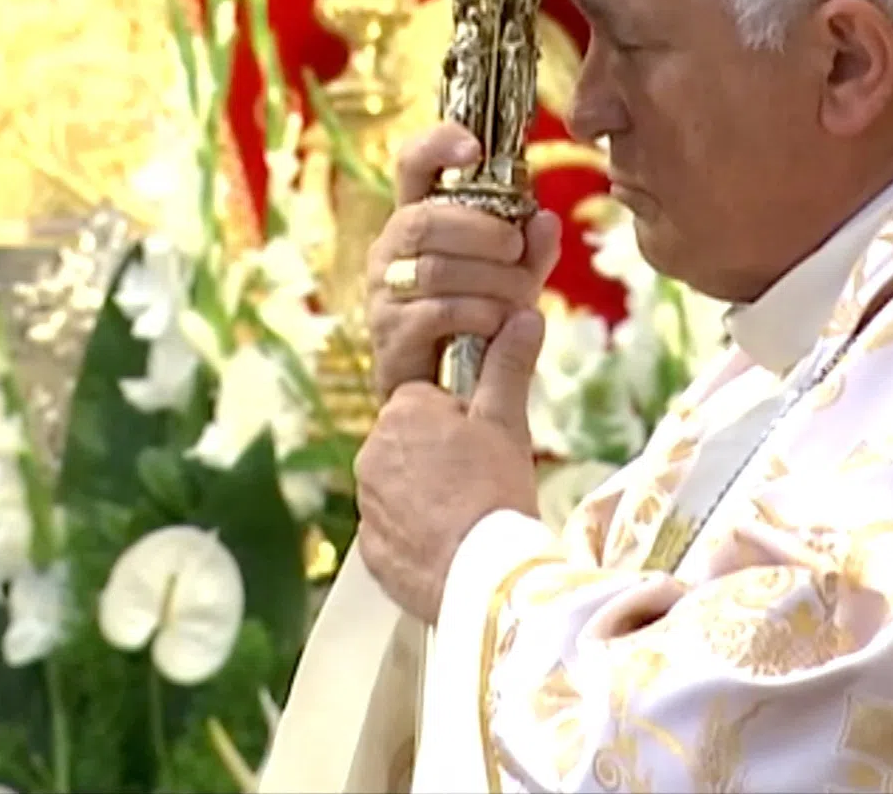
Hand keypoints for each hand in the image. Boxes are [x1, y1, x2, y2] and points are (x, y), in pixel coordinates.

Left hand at [355, 308, 544, 622]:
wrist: (484, 577)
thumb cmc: (497, 489)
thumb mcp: (508, 420)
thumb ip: (509, 364)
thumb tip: (526, 314)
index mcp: (402, 412)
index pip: (427, 399)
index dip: (461, 417)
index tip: (484, 440)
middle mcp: (371, 453)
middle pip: (411, 440)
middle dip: (440, 452)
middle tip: (481, 476)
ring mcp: (366, 505)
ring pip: (400, 484)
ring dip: (426, 491)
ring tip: (469, 511)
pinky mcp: (369, 549)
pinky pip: (393, 528)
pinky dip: (416, 532)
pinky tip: (450, 541)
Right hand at [366, 122, 560, 399]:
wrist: (452, 392)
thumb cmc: (479, 321)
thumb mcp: (516, 278)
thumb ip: (533, 250)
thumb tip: (546, 220)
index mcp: (421, 218)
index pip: (412, 163)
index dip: (438, 145)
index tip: (473, 148)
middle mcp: (392, 247)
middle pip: (427, 219)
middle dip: (482, 232)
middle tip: (516, 251)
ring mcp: (384, 289)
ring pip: (438, 268)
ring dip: (491, 282)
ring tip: (518, 300)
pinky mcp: (388, 332)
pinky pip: (438, 311)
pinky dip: (480, 315)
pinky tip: (498, 324)